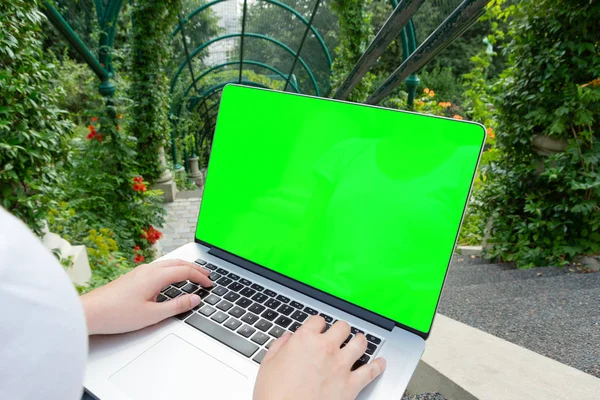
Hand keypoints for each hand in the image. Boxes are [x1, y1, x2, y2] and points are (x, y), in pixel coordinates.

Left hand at [80, 259, 211, 334]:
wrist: (88, 312)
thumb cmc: (116, 314)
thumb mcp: (152, 315)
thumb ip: (176, 306)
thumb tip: (195, 299)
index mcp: (155, 276)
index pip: (185, 271)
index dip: (200, 277)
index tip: (210, 284)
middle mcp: (148, 270)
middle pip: (177, 263)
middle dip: (195, 268)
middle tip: (207, 275)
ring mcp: (139, 272)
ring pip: (167, 264)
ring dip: (183, 267)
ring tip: (193, 274)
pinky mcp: (133, 277)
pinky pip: (159, 268)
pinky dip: (172, 270)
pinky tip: (170, 278)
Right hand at [254, 316, 385, 399]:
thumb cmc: (274, 395)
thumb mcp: (267, 365)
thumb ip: (279, 347)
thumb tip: (287, 339)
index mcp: (304, 340)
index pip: (318, 320)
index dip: (318, 324)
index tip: (318, 329)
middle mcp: (326, 348)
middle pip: (342, 327)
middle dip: (340, 330)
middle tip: (339, 334)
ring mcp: (341, 365)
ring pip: (360, 342)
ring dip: (360, 340)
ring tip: (359, 341)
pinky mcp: (351, 384)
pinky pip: (371, 371)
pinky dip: (378, 366)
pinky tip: (380, 363)